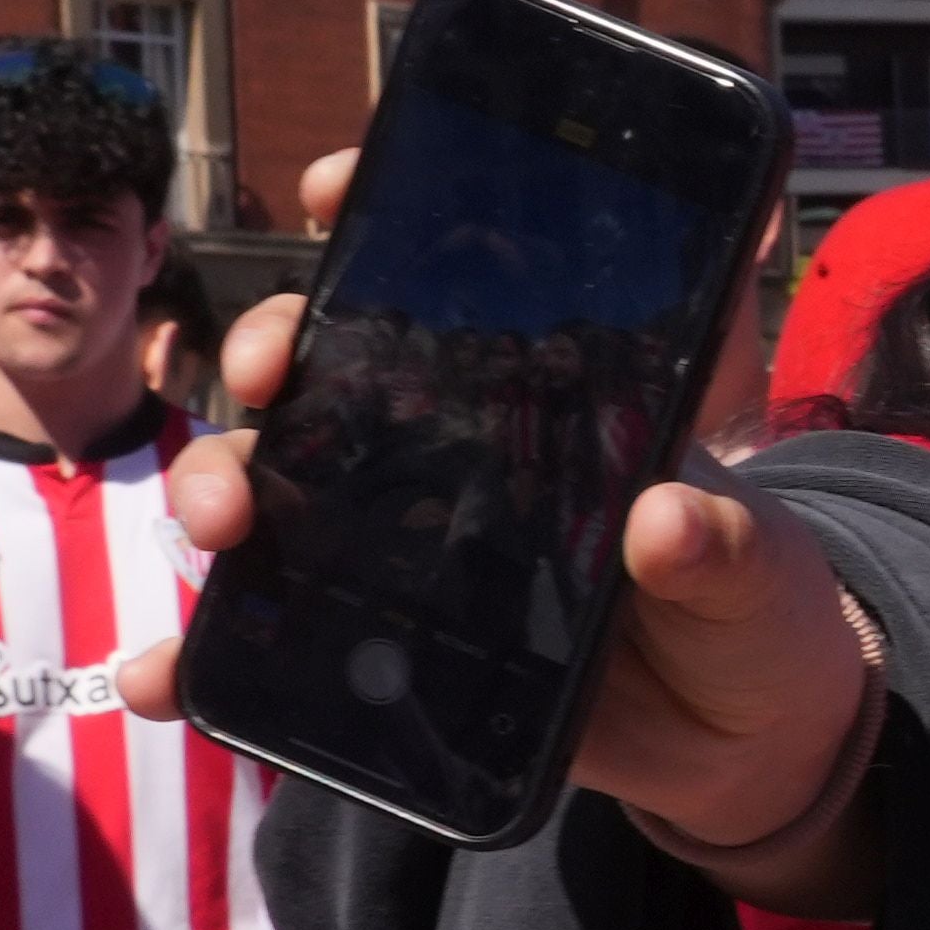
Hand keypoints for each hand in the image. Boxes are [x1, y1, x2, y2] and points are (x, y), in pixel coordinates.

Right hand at [128, 153, 881, 874]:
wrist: (740, 743)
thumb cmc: (758, 615)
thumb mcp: (765, 568)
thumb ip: (730, 542)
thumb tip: (664, 520)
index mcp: (559, 398)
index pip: (463, 280)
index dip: (394, 216)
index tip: (346, 185)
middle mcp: (465, 453)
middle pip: (338, 368)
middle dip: (276, 347)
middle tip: (272, 371)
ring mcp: (411, 544)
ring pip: (280, 484)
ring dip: (222, 483)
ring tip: (223, 526)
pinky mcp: (385, 644)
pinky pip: (275, 640)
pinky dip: (205, 655)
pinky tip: (164, 675)